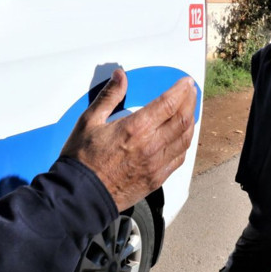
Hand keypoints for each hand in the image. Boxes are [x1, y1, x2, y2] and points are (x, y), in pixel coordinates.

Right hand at [61, 69, 196, 211]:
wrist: (81, 195)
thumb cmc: (82, 160)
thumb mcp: (89, 120)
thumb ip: (109, 96)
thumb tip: (120, 76)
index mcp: (135, 128)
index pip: (168, 103)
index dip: (181, 90)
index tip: (186, 82)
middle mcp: (151, 146)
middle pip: (182, 119)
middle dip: (190, 101)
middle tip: (190, 92)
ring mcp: (156, 165)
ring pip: (185, 139)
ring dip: (190, 121)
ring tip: (189, 110)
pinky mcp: (156, 179)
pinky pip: (179, 159)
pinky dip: (184, 144)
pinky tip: (182, 138)